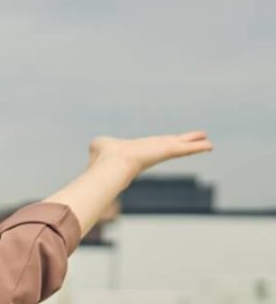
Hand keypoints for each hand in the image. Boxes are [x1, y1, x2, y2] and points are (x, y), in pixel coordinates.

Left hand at [88, 130, 213, 180]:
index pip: (155, 146)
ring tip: (209, 144)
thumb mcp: (100, 145)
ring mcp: (161, 152)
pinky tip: (210, 146)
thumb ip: (100, 144)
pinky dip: (198, 147)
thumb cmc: (103, 157)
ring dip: (195, 145)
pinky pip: (186, 149)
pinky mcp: (168, 151)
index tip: (172, 142)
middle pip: (172, 146)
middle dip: (185, 143)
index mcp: (140, 150)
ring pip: (182, 149)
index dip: (163, 144)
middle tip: (199, 140)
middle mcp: (152, 151)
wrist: (112, 164)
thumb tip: (93, 146)